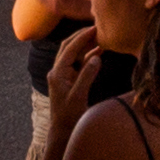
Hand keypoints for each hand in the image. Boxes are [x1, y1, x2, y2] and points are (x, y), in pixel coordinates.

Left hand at [44, 24, 104, 142]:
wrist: (63, 131)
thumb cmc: (69, 116)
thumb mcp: (78, 96)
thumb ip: (87, 75)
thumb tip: (96, 56)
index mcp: (57, 73)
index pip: (69, 49)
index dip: (82, 37)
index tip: (95, 28)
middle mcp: (59, 71)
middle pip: (69, 47)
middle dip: (82, 36)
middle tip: (98, 27)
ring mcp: (65, 75)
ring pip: (75, 54)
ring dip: (86, 44)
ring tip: (101, 36)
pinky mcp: (72, 80)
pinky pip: (80, 63)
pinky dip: (89, 55)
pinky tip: (100, 51)